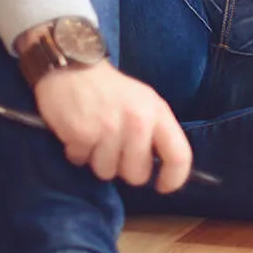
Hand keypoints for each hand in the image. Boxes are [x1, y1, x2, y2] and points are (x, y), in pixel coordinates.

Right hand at [33, 61, 192, 192]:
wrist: (73, 66)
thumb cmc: (111, 90)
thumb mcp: (145, 102)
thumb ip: (155, 131)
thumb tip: (163, 168)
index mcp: (158, 113)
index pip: (179, 155)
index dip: (174, 178)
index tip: (163, 186)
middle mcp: (138, 121)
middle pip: (138, 174)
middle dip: (124, 170)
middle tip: (115, 151)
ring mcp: (109, 128)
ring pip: (107, 172)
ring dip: (98, 160)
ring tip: (95, 136)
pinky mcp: (82, 133)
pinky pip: (81, 161)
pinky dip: (77, 152)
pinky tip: (78, 132)